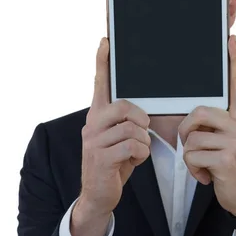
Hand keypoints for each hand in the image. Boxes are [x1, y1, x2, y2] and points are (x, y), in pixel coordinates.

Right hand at [71, 37, 150, 235]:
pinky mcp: (101, 158)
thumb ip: (125, 121)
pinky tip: (135, 160)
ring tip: (136, 151)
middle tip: (142, 130)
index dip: (102, 62)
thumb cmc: (114, 162)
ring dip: (142, 142)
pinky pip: (132, 146)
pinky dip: (141, 154)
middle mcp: (92, 124)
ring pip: (132, 129)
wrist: (98, 195)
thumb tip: (144, 111)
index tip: (105, 41)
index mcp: (97, 115)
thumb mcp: (119, 138)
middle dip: (141, 119)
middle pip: (124, 106)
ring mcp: (94, 141)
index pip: (99, 84)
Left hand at [179, 35, 235, 219]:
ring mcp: (235, 140)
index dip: (233, 61)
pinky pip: (192, 155)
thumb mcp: (226, 139)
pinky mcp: (227, 158)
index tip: (232, 39)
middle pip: (198, 111)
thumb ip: (215, 123)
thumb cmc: (228, 163)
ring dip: (190, 156)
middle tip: (193, 146)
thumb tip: (195, 110)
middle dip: (186, 130)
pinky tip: (207, 176)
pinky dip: (193, 170)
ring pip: (191, 137)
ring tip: (204, 164)